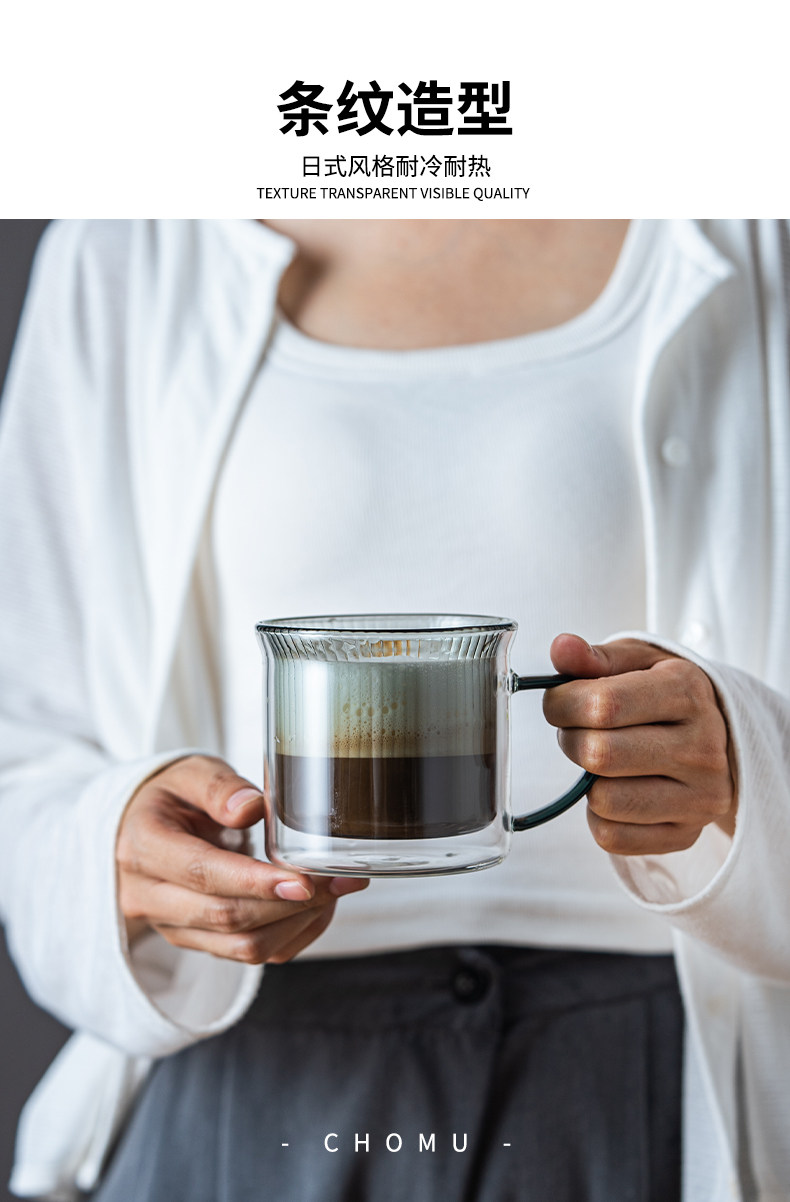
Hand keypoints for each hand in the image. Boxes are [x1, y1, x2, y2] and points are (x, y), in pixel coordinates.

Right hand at [116, 754, 367, 963]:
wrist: (141, 827)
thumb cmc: (172, 796)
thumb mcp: (189, 773)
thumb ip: (219, 787)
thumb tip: (251, 808)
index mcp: (143, 845)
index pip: (202, 874)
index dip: (255, 883)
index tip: (303, 880)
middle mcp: (148, 895)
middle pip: (225, 916)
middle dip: (289, 904)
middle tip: (340, 880)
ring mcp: (170, 926)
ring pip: (240, 946)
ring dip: (295, 923)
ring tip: (336, 891)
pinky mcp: (195, 941)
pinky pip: (247, 954)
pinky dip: (289, 936)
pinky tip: (316, 908)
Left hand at [543, 634, 736, 855]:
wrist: (716, 734)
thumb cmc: (663, 692)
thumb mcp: (636, 661)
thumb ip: (594, 656)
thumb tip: (561, 647)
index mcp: (687, 691)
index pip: (604, 704)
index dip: (562, 704)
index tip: (559, 702)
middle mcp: (701, 747)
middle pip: (599, 754)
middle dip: (570, 740)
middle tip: (579, 731)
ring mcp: (699, 796)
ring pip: (604, 801)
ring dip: (586, 782)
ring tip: (602, 761)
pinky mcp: (687, 833)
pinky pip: (613, 837)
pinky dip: (600, 816)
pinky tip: (617, 790)